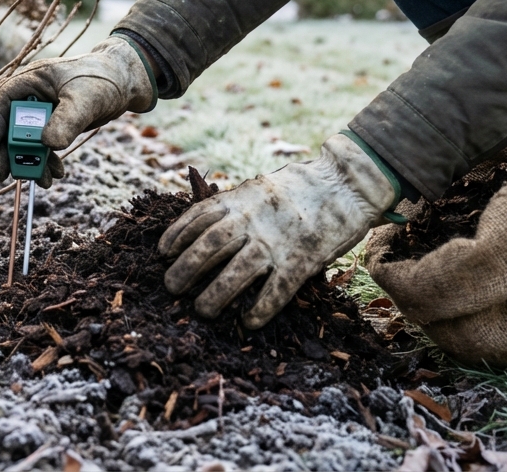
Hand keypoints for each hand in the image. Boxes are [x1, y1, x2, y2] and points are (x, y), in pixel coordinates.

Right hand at [0, 36, 154, 186]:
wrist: (123, 84)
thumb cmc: (102, 80)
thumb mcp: (85, 99)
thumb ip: (66, 120)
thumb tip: (48, 145)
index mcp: (29, 80)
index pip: (1, 101)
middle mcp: (28, 96)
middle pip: (6, 126)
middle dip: (7, 152)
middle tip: (4, 175)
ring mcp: (37, 113)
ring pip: (22, 141)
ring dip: (29, 162)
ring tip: (42, 180)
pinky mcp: (49, 126)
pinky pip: (40, 147)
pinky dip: (45, 162)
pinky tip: (55, 173)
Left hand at [157, 134, 394, 327]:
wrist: (344, 184)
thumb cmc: (297, 190)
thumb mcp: (257, 188)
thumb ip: (233, 206)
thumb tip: (202, 229)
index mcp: (239, 199)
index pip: (198, 218)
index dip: (176, 236)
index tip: (163, 253)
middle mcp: (252, 220)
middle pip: (210, 247)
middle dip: (185, 269)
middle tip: (171, 288)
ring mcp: (276, 241)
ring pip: (237, 272)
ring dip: (215, 295)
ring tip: (201, 311)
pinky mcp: (301, 260)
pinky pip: (276, 290)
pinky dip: (261, 308)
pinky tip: (249, 322)